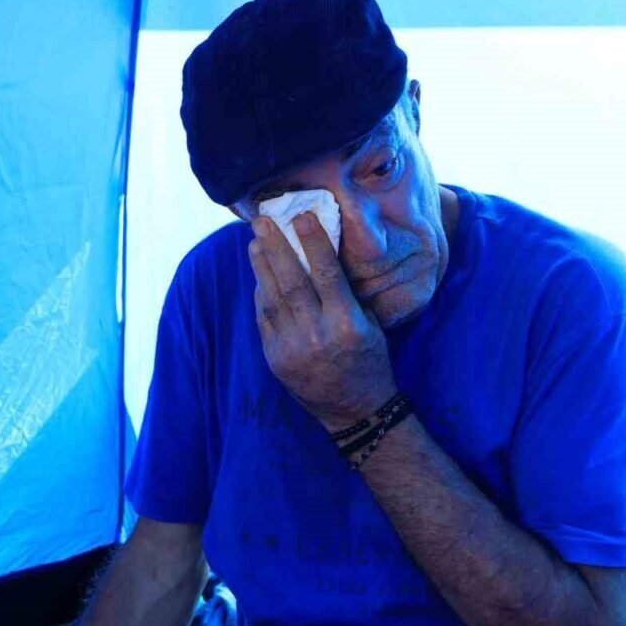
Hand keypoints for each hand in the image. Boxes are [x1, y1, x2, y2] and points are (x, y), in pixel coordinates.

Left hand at [247, 212, 397, 430]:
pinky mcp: (275, 359)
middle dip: (276, 247)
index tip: (303, 216)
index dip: (313, 242)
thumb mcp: (370, 324)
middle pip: (291, 282)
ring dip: (262, 266)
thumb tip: (323, 253)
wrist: (355, 409)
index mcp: (347, 324)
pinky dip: (261, 294)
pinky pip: (264, 318)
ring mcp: (292, 348)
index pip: (326, 274)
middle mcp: (318, 335)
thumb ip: (347, 294)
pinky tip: (259, 274)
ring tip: (255, 242)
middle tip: (263, 222)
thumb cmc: (369, 359)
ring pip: (272, 298)